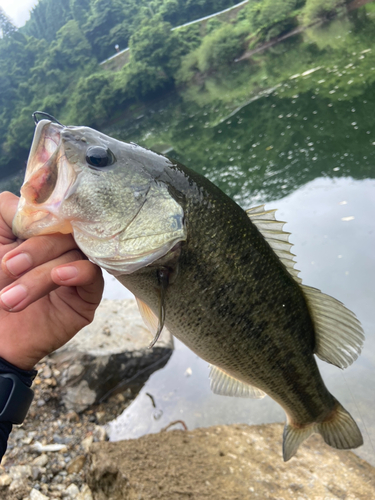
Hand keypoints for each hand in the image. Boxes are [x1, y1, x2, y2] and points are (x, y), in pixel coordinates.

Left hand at [0, 192, 103, 369]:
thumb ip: (8, 211)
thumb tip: (34, 200)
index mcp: (39, 232)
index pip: (55, 210)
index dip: (41, 215)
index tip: (17, 230)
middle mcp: (60, 248)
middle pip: (65, 232)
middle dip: (34, 251)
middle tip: (8, 268)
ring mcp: (75, 270)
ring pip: (74, 254)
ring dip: (41, 275)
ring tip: (11, 299)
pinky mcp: (87, 296)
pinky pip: (93, 275)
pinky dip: (77, 272)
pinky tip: (59, 278)